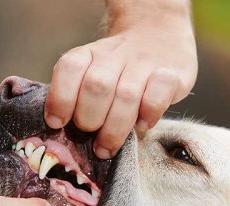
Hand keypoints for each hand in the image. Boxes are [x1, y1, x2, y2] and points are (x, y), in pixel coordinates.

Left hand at [44, 0, 196, 158]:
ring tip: (108, 148)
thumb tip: (63, 131)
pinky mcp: (172, 74)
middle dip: (90, 119)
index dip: (61, 98)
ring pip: (126, 95)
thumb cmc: (120, 69)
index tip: (57, 123)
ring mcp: (145, 64)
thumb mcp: (95, 70)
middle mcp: (115, 55)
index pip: (70, 68)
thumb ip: (79, 95)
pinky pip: (157, 96)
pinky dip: (148, 114)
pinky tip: (142, 125)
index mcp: (90, 54)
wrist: (159, 34)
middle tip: (92, 137)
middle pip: (97, 86)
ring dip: (114, 129)